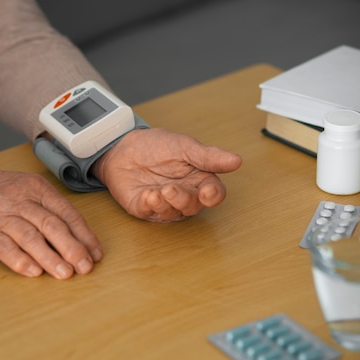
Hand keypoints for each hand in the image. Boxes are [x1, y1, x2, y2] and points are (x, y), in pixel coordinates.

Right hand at [0, 150, 102, 278]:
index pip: (66, 212)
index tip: (95, 254)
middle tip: (85, 268)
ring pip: (29, 236)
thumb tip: (78, 238)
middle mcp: (19, 199)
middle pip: (51, 224)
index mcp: (35, 188)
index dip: (84, 235)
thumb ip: (48, 209)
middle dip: (72, 248)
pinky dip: (19, 260)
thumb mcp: (24, 188)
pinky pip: (2, 247)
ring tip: (64, 274)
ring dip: (49, 257)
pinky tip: (32, 271)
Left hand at [92, 128, 241, 221]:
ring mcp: (164, 204)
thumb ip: (208, 156)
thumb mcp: (183, 146)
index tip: (207, 192)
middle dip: (184, 200)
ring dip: (166, 204)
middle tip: (171, 189)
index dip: (213, 196)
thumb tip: (236, 161)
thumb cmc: (156, 146)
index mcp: (198, 179)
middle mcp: (184, 195)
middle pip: (193, 206)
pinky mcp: (144, 208)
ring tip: (157, 191)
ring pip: (172, 213)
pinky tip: (147, 195)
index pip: (213, 193)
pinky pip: (149, 213)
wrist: (122, 146)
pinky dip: (149, 206)